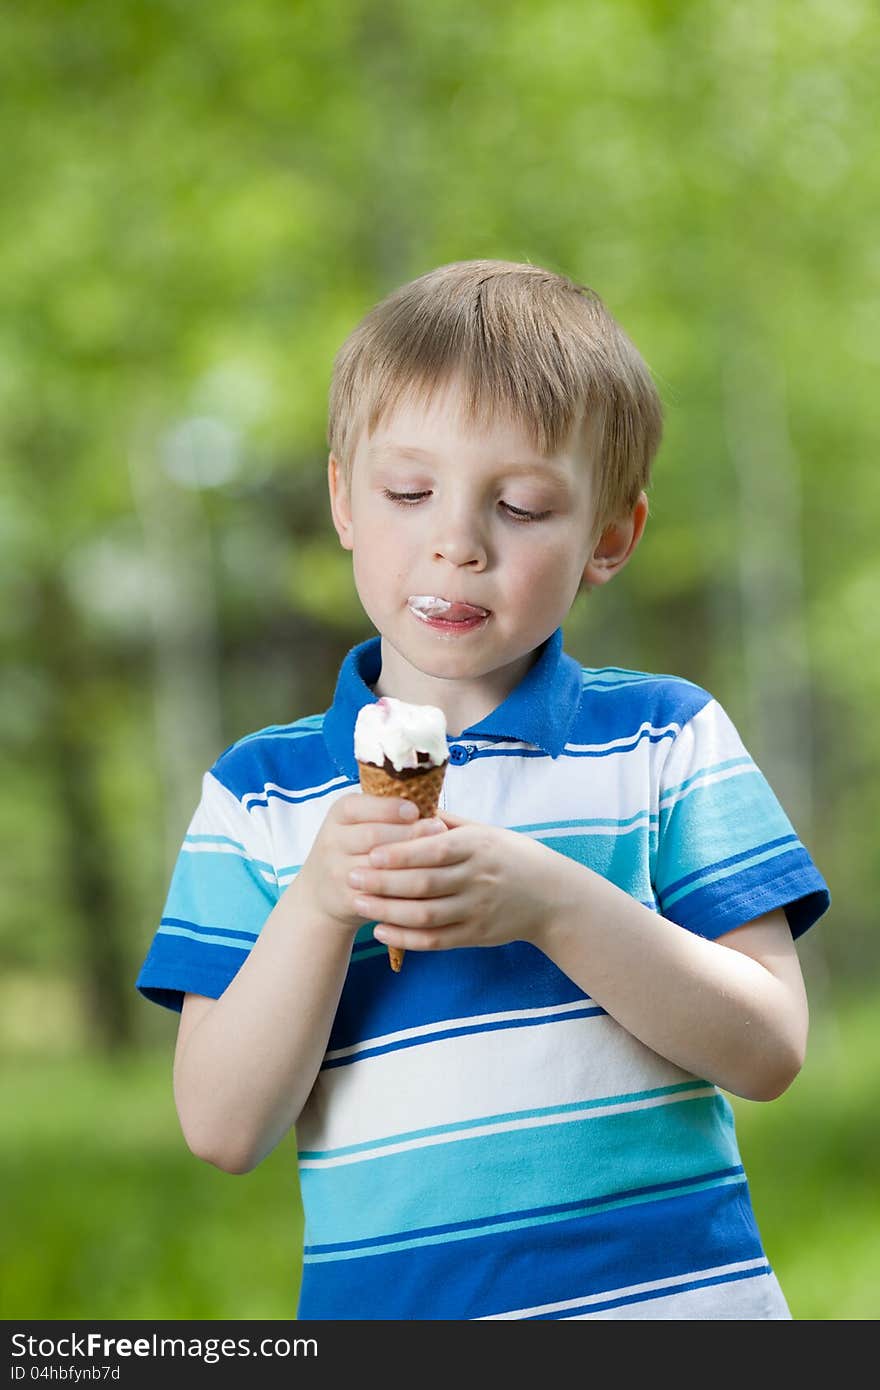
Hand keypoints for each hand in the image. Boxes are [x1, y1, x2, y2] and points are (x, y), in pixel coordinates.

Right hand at [295, 792, 446, 935]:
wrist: (321, 891)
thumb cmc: (353, 846)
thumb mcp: (358, 822)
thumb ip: (385, 810)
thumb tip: (427, 799)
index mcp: (338, 815)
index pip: (360, 807)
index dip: (389, 808)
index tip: (416, 810)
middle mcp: (332, 841)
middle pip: (373, 835)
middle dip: (409, 831)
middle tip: (440, 829)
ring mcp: (337, 871)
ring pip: (378, 865)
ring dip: (411, 860)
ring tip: (438, 854)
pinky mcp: (346, 898)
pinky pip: (379, 893)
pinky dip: (404, 888)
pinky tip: (425, 882)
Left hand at [348, 809, 563, 954]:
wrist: (551, 896)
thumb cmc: (512, 855)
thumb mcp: (486, 831)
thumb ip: (448, 822)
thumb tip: (407, 806)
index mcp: (478, 847)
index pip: (434, 850)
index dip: (401, 853)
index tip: (370, 851)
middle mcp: (478, 879)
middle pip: (424, 883)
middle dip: (384, 881)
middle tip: (351, 875)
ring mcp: (477, 909)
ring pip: (425, 914)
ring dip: (388, 911)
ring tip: (358, 902)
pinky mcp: (475, 936)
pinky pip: (435, 940)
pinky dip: (405, 938)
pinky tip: (381, 931)